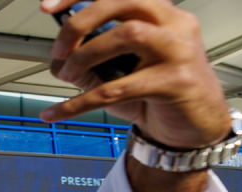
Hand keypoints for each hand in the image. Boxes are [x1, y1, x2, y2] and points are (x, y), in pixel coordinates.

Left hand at [40, 0, 229, 148]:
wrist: (193, 129)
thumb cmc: (157, 96)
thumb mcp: (117, 74)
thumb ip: (90, 61)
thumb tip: (58, 59)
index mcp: (160, 13)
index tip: (48, 6)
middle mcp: (174, 24)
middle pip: (123, 2)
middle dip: (81, 22)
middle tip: (59, 49)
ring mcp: (179, 50)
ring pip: (127, 34)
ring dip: (86, 54)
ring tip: (68, 74)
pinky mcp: (176, 81)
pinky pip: (119, 88)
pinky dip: (80, 102)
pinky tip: (58, 112)